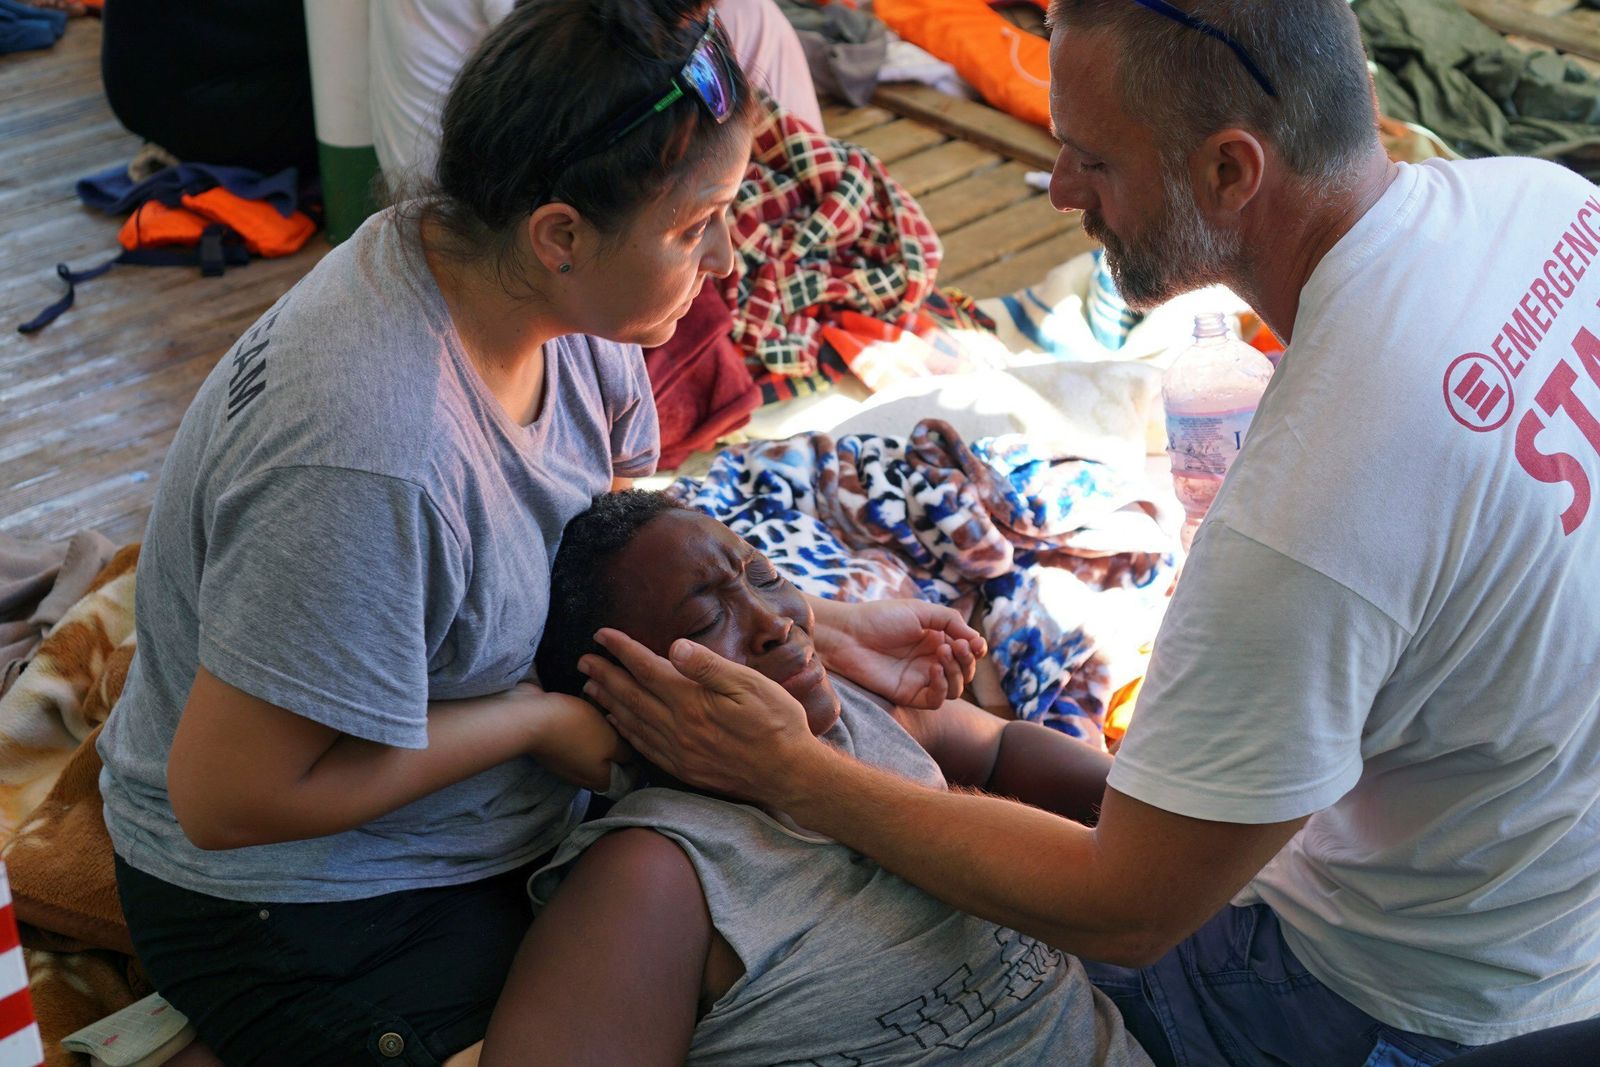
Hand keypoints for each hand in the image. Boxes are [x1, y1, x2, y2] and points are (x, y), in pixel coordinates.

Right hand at [518, 684, 635, 792]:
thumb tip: (631, 759)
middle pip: (610, 762)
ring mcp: (565, 763)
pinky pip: (575, 738)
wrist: (530, 718)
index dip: (638, 758)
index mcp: (601, 781)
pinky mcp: (553, 746)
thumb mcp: (611, 741)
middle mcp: (583, 778)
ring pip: (593, 749)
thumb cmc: (576, 730)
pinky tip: (584, 709)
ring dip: (600, 731)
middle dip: (618, 742)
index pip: (628, 775)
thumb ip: (625, 752)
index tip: (644, 736)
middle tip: (626, 719)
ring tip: (606, 709)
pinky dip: (582, 726)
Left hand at [578, 630, 818, 803]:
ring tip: (589, 686)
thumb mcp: (751, 685)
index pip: (646, 668)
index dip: (621, 650)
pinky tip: (618, 722)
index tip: (601, 634)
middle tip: (584, 659)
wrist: (789, 775)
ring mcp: (678, 751)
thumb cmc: (777, 723)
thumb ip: (709, 667)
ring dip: (608, 701)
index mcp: (692, 701)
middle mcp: (678, 727)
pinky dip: (626, 730)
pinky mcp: (683, 768)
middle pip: (630, 695)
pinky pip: (644, 746)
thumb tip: (674, 647)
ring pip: (632, 721)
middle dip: (605, 674)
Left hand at [810, 598, 985, 709]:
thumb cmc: (881, 618)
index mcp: (936, 639)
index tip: (975, 643)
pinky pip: (937, 700)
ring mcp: (921, 678)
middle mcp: (931, 660)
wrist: (848, 635)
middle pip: (965, 671)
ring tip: (942, 652)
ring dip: (957, 671)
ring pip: (956, 687)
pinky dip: (942, 686)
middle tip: (956, 645)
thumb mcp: (921, 611)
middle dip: (967, 659)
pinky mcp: (909, 694)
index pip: (967, 651)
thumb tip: (977, 640)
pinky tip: (934, 669)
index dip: (976, 649)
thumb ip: (951, 621)